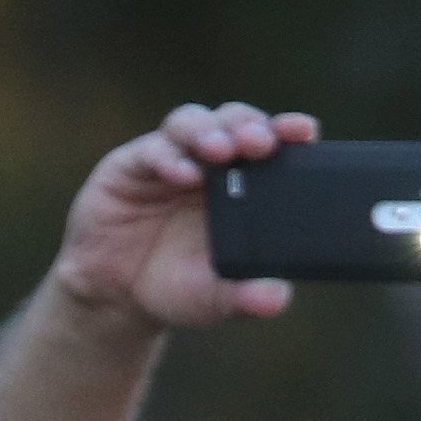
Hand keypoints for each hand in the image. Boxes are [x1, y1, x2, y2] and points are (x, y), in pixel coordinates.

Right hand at [50, 100, 321, 336]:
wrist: (116, 299)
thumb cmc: (176, 288)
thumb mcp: (215, 299)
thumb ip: (246, 296)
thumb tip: (277, 299)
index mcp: (239, 182)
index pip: (267, 143)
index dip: (285, 131)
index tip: (304, 132)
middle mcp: (206, 161)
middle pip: (232, 120)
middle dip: (248, 124)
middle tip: (261, 142)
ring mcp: (167, 158)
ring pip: (192, 122)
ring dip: (209, 132)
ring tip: (221, 151)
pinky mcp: (129, 166)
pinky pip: (151, 150)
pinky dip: (169, 157)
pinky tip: (183, 175)